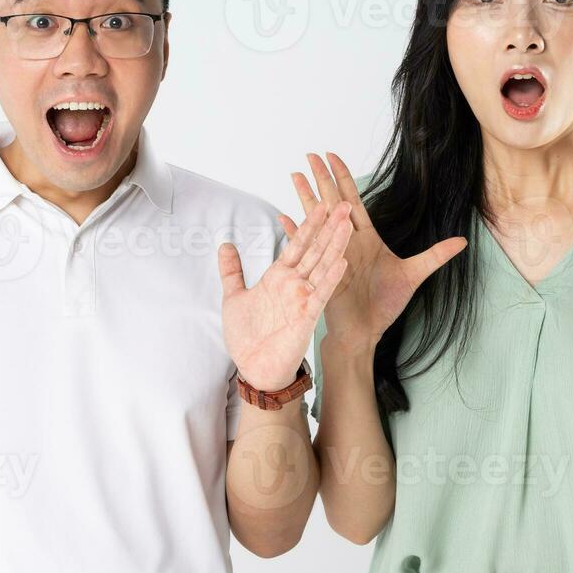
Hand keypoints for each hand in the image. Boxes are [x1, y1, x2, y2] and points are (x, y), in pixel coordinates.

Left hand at [219, 199, 353, 391]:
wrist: (254, 369)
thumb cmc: (247, 337)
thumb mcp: (233, 297)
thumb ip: (232, 271)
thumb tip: (225, 245)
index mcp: (279, 277)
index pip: (297, 244)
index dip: (308, 224)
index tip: (321, 205)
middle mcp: (294, 284)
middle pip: (315, 249)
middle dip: (329, 227)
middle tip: (343, 204)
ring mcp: (303, 299)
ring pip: (322, 266)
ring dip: (335, 245)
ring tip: (347, 224)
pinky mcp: (307, 316)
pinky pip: (321, 293)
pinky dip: (330, 277)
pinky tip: (342, 261)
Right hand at [289, 153, 466, 355]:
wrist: (366, 331)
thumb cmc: (385, 305)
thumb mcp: (414, 274)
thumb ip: (436, 255)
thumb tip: (463, 241)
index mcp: (365, 237)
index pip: (352, 199)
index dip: (343, 177)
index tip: (333, 157)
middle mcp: (346, 240)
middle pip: (332, 201)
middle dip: (322, 178)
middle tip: (311, 154)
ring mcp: (332, 253)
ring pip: (317, 218)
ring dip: (306, 196)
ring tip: (296, 174)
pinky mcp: (322, 269)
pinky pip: (306, 247)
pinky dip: (295, 232)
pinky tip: (284, 217)